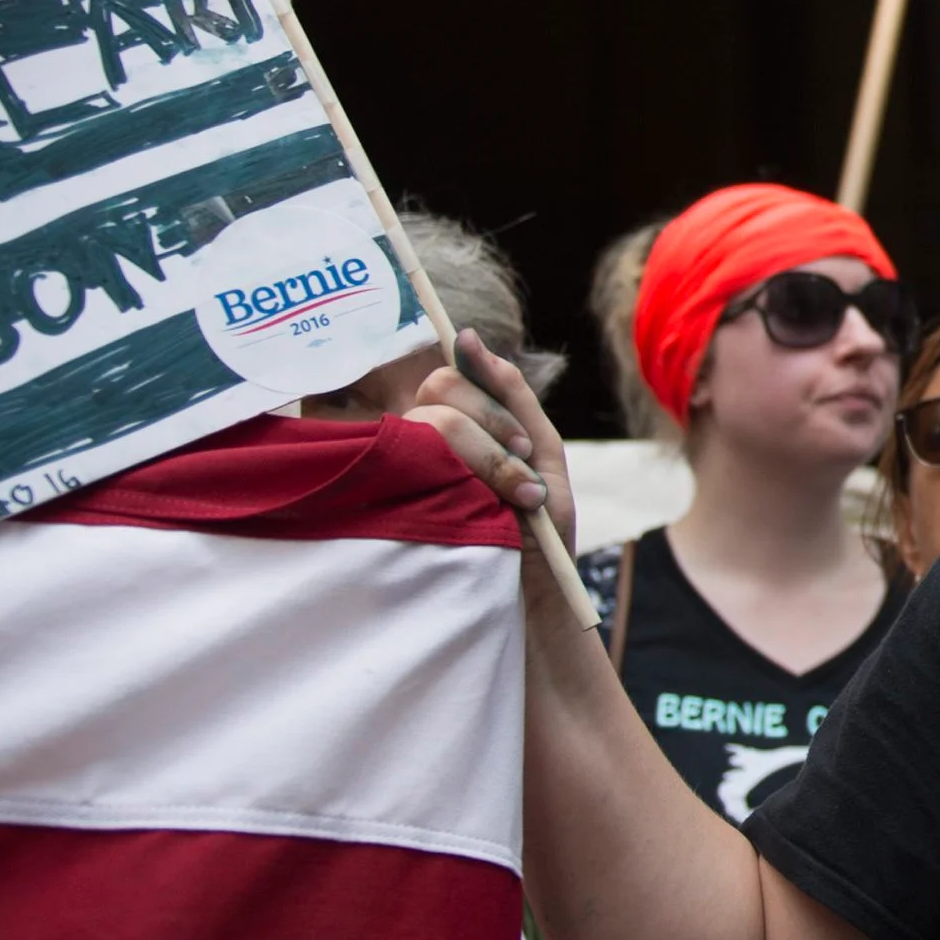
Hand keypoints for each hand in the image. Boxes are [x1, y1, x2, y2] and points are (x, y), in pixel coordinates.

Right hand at [406, 330, 573, 542]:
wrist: (534, 603)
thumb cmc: (540, 534)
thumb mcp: (543, 455)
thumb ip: (513, 396)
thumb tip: (467, 336)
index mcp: (455, 430)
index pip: (447, 379)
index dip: (483, 395)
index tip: (521, 443)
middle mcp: (424, 445)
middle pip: (438, 391)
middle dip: (491, 423)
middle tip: (525, 472)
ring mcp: (408, 473)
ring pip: (432, 424)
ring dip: (489, 457)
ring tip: (522, 499)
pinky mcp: (396, 503)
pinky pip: (412, 463)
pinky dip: (474, 477)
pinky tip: (503, 508)